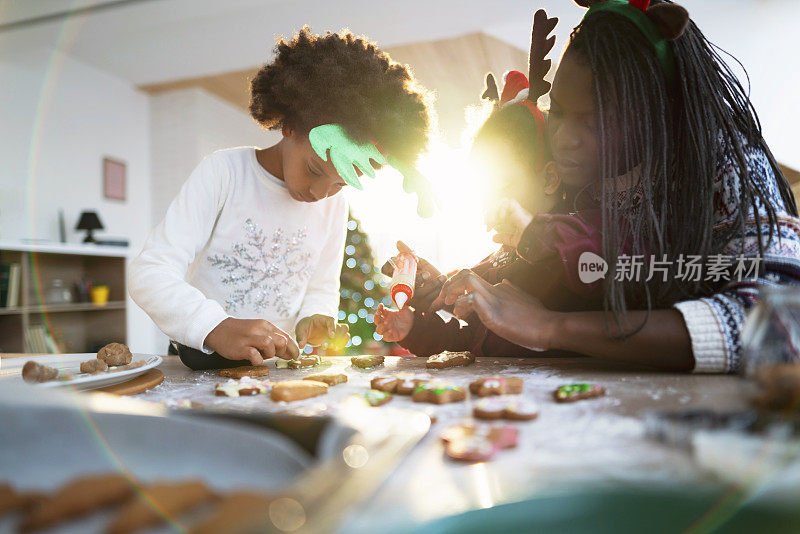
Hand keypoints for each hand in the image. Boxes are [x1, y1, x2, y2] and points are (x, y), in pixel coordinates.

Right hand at [204, 318, 299, 363]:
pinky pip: (255, 356)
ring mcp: (249, 338)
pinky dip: (258, 360)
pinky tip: (253, 359)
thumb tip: (288, 352)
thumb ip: (272, 339)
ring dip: (270, 354)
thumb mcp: (257, 331)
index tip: (296, 356)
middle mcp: (259, 329)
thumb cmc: (240, 332)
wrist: (217, 328)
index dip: (293, 348)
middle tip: (278, 356)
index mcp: (265, 325)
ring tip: (262, 355)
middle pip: (281, 341)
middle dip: (284, 352)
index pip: (286, 336)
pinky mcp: (240, 348)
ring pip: (270, 346)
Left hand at [296, 314, 349, 348]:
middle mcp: (331, 325)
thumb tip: (301, 346)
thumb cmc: (304, 326)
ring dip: (341, 342)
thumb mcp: (300, 330)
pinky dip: (340, 345)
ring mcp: (334, 331)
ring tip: (333, 347)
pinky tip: (334, 349)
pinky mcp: (334, 339)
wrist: (307, 329)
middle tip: (331, 344)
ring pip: (345, 334)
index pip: (331, 321)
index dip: (333, 328)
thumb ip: (301, 337)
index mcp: (323, 319)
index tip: (331, 336)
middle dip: (339, 336)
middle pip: (343, 327)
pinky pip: (342, 341)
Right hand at [374, 303, 414, 341]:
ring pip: (378, 330)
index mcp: (387, 315)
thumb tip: (398, 298)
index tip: (381, 305)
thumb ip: (400, 304)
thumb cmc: (408, 315)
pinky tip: (391, 331)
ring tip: (386, 324)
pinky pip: (386, 337)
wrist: (415, 324)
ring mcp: (388, 330)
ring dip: (381, 327)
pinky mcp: (392, 337)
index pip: (379, 312)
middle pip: (376, 322)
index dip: (378, 309)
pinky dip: (386, 334)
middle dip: (377, 318)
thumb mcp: (405, 308)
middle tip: (380, 315)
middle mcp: (386, 322)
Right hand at [380, 240, 445, 308]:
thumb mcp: (421, 263)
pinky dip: (436, 290)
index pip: (385, 269)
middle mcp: (400, 290)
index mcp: (398, 278)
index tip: (399, 260)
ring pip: (417, 292)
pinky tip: (443, 282)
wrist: (447, 290)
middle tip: (427, 274)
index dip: (389, 265)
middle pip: (403, 285)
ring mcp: (410, 301)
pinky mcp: (421, 308)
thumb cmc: (430, 275)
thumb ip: (409, 253)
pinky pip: (427, 300)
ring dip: (431, 284)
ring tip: (442, 277)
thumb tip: (398, 241)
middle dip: (417, 279)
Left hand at [430, 270, 556, 351]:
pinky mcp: (492, 308)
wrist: (550, 326)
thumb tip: (506, 284)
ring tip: (445, 303)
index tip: (449, 302)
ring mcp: (494, 296)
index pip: (474, 282)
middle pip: (466, 274)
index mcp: (502, 288)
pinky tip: (460, 316)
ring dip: (450, 289)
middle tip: (440, 300)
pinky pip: (469, 298)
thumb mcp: (525, 301)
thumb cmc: (539, 320)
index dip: (457, 289)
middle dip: (448, 284)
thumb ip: (513, 293)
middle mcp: (496, 288)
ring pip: (465, 279)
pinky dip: (460, 305)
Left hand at [485, 198, 532, 247]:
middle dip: (489, 214)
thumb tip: (493, 238)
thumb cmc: (528, 241)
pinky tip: (502, 218)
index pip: (498, 213)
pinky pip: (507, 202)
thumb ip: (503, 238)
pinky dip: (502, 209)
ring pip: (501, 202)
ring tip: (493, 221)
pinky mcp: (519, 209)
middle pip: (498, 206)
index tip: (487, 229)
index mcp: (513, 220)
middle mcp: (515, 213)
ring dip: (494, 211)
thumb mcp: (513, 240)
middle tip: (486, 224)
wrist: (534, 240)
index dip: (490, 219)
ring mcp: (517, 210)